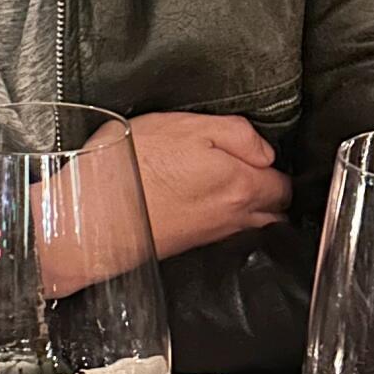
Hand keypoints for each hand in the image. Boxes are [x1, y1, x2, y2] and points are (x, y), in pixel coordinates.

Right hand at [33, 114, 291, 298]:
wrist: (91, 215)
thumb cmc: (134, 166)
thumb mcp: (187, 126)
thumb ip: (237, 135)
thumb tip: (266, 151)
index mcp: (242, 187)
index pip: (283, 185)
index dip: (274, 166)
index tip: (259, 154)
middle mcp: (233, 219)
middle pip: (273, 212)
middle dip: (270, 193)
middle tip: (251, 169)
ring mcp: (211, 237)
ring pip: (251, 227)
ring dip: (251, 209)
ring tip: (230, 184)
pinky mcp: (188, 247)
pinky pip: (224, 235)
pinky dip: (224, 221)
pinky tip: (203, 202)